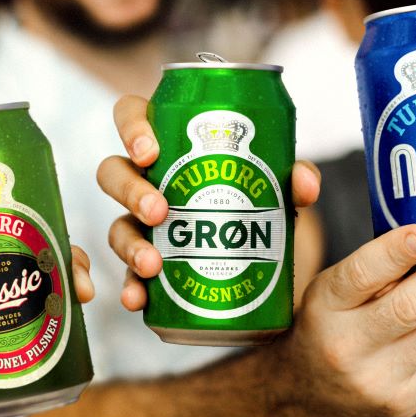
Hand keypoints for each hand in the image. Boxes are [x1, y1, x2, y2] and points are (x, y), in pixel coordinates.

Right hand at [97, 94, 320, 310]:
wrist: (263, 257)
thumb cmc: (256, 197)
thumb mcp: (278, 183)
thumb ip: (294, 177)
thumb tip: (302, 183)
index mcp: (169, 144)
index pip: (131, 116)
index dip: (131, 128)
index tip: (151, 152)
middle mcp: (147, 181)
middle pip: (113, 172)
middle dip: (130, 190)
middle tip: (159, 211)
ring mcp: (142, 224)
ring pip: (116, 225)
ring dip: (129, 244)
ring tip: (153, 264)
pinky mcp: (149, 264)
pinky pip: (128, 274)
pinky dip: (130, 288)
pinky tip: (138, 299)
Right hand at [279, 224, 415, 416]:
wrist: (308, 403)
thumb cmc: (328, 328)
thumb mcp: (329, 294)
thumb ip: (374, 271)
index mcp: (324, 306)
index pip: (359, 275)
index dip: (394, 254)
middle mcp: (347, 344)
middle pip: (409, 309)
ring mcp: (377, 378)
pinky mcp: (404, 402)